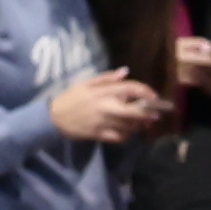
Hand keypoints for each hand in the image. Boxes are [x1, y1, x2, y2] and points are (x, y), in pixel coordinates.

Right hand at [48, 70, 164, 143]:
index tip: (154, 96)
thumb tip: (125, 72)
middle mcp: (107, 106)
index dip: (146, 91)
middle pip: (135, 110)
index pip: (131, 89)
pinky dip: (126, 135)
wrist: (54, 117)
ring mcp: (104, 122)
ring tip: (141, 123)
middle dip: (149, 112)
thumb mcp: (86, 82)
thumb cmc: (71, 97)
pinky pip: (120, 137)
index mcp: (104, 91)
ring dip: (139, 125)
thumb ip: (107, 77)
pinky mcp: (100, 134)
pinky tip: (126, 131)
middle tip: (156, 114)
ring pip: (130, 125)